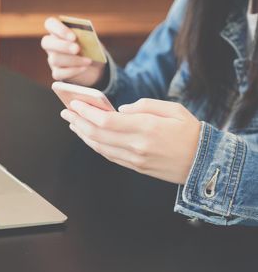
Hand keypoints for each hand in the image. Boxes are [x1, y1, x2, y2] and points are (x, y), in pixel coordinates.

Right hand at [41, 17, 105, 86]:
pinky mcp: (56, 73)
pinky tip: (84, 68)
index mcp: (58, 30)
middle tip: (77, 49)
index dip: (59, 29)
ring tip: (88, 61)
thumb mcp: (90, 39)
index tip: (73, 37)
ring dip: (73, 60)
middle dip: (63, 46)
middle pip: (46, 42)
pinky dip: (73, 71)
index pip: (50, 24)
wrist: (95, 65)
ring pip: (54, 59)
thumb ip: (84, 36)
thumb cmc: (90, 47)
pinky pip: (59, 73)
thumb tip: (83, 39)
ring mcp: (52, 59)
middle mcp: (52, 44)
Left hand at [60, 98, 200, 183]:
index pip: (106, 121)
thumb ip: (144, 105)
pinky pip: (108, 156)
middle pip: (98, 134)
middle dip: (79, 122)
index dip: (86, 112)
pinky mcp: (136, 167)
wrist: (205, 163)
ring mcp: (135, 159)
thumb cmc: (191, 132)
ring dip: (83, 134)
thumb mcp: (173, 109)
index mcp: (147, 128)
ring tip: (72, 123)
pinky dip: (94, 145)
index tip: (74, 104)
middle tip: (66, 112)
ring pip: (100, 147)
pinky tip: (88, 137)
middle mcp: (137, 146)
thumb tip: (120, 109)